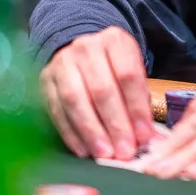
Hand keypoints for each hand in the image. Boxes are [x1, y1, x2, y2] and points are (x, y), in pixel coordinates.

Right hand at [40, 26, 155, 160]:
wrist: (82, 51)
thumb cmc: (113, 66)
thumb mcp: (132, 70)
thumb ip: (140, 101)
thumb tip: (149, 138)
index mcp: (115, 41)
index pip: (128, 75)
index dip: (136, 108)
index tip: (144, 135)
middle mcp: (87, 48)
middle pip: (101, 90)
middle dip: (115, 124)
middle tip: (124, 151)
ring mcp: (62, 62)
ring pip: (75, 100)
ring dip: (91, 131)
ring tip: (104, 153)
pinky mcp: (45, 80)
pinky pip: (57, 110)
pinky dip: (70, 133)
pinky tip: (83, 150)